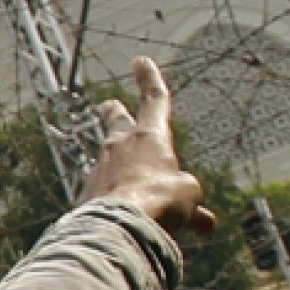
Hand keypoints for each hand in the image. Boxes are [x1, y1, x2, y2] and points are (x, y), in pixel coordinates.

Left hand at [79, 57, 214, 236]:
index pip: (153, 99)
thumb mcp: (188, 198)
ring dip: (123, 170)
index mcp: (149, 136)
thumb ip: (193, 203)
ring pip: (112, 163)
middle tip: (109, 105)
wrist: (117, 228)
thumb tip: (204, 221)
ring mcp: (99, 170)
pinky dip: (118, 203)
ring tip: (137, 190)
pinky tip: (125, 221)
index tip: (140, 61)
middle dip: (114, 112)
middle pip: (116, 122)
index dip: (149, 79)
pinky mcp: (86, 195)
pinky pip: (106, 195)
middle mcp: (120, 147)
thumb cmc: (159, 203)